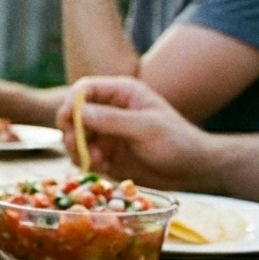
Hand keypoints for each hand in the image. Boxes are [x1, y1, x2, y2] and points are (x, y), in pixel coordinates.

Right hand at [56, 77, 212, 188]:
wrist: (192, 169)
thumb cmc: (177, 141)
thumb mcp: (146, 127)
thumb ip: (112, 119)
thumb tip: (79, 112)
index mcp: (121, 93)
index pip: (84, 90)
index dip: (71, 103)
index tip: (66, 122)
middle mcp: (109, 110)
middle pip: (73, 114)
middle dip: (71, 132)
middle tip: (77, 148)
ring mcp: (106, 133)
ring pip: (75, 138)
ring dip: (79, 151)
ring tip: (97, 162)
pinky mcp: (106, 154)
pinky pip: (84, 157)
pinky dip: (88, 164)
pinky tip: (105, 169)